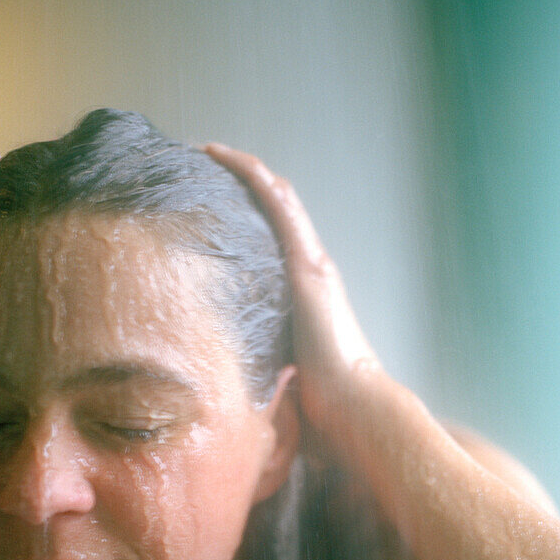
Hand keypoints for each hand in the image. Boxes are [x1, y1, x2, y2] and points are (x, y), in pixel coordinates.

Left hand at [204, 144, 379, 438]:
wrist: (353, 407)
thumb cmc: (325, 405)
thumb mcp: (284, 376)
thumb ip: (267, 368)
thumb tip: (236, 391)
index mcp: (308, 296)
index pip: (279, 242)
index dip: (253, 214)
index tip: (217, 202)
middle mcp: (313, 271)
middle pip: (280, 210)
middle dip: (245, 185)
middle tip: (205, 167)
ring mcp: (312, 265)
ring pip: (278, 197)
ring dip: (244, 170)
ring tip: (208, 151)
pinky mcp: (306, 265)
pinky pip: (276, 204)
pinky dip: (249, 175)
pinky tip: (220, 156)